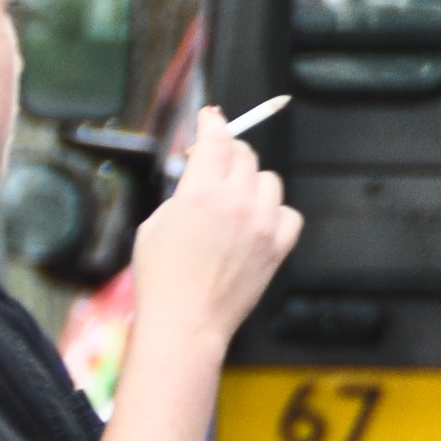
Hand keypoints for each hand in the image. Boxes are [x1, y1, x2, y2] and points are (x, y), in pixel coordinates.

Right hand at [126, 104, 302, 348]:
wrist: (185, 323)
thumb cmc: (162, 282)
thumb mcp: (153, 227)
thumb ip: (180, 196)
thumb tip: (196, 180)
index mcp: (199, 194)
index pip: (214, 141)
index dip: (212, 124)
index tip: (212, 117)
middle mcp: (236, 202)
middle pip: (244, 156)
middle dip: (229, 155)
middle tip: (215, 166)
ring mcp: (261, 223)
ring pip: (268, 181)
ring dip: (251, 183)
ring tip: (234, 202)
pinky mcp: (277, 245)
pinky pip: (286, 212)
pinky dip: (273, 212)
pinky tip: (256, 223)